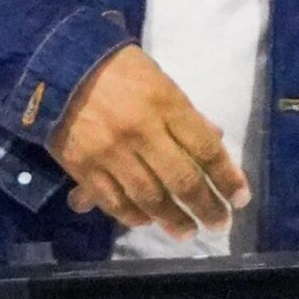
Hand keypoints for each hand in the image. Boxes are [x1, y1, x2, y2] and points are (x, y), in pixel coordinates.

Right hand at [49, 47, 249, 237]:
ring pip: (149, 198)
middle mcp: (141, 132)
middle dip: (206, 207)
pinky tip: (147, 221)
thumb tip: (216, 138)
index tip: (240, 198)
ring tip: (187, 233)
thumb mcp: (160, 80)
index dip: (227, 178)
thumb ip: (186, 114)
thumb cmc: (118, 69)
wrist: (59, 66)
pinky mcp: (83, 167)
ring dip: (172, 220)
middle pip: (182, 179)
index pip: (206, 148)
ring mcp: (111, 152)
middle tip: (219, 224)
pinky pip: (114, 201)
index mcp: (165, 104)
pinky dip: (133, 216)